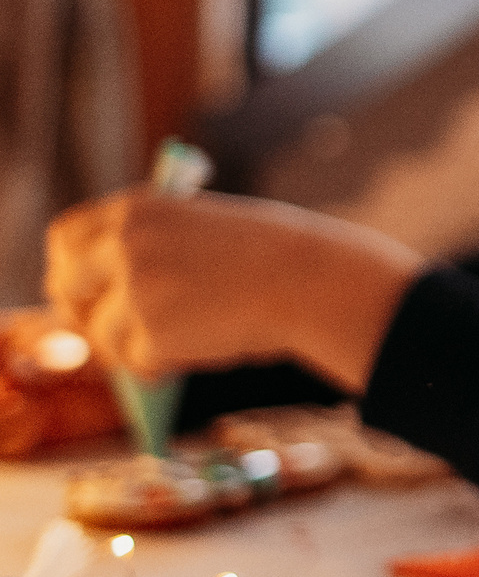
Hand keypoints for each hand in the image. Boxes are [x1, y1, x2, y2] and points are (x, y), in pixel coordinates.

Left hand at [46, 191, 420, 388]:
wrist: (315, 281)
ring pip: (103, 335)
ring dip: (134, 348)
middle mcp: (125, 243)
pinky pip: (139, 362)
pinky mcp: (152, 332)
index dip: (69, 268)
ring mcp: (135, 287)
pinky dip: (164, 367)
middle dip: (82, 315)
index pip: (65, 237)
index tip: (80, 289)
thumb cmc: (277, 257)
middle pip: (67, 287)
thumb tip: (115, 295)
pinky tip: (202, 351)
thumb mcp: (205, 228)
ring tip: (182, 345)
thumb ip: (156, 247)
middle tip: (108, 336)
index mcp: (138, 209)